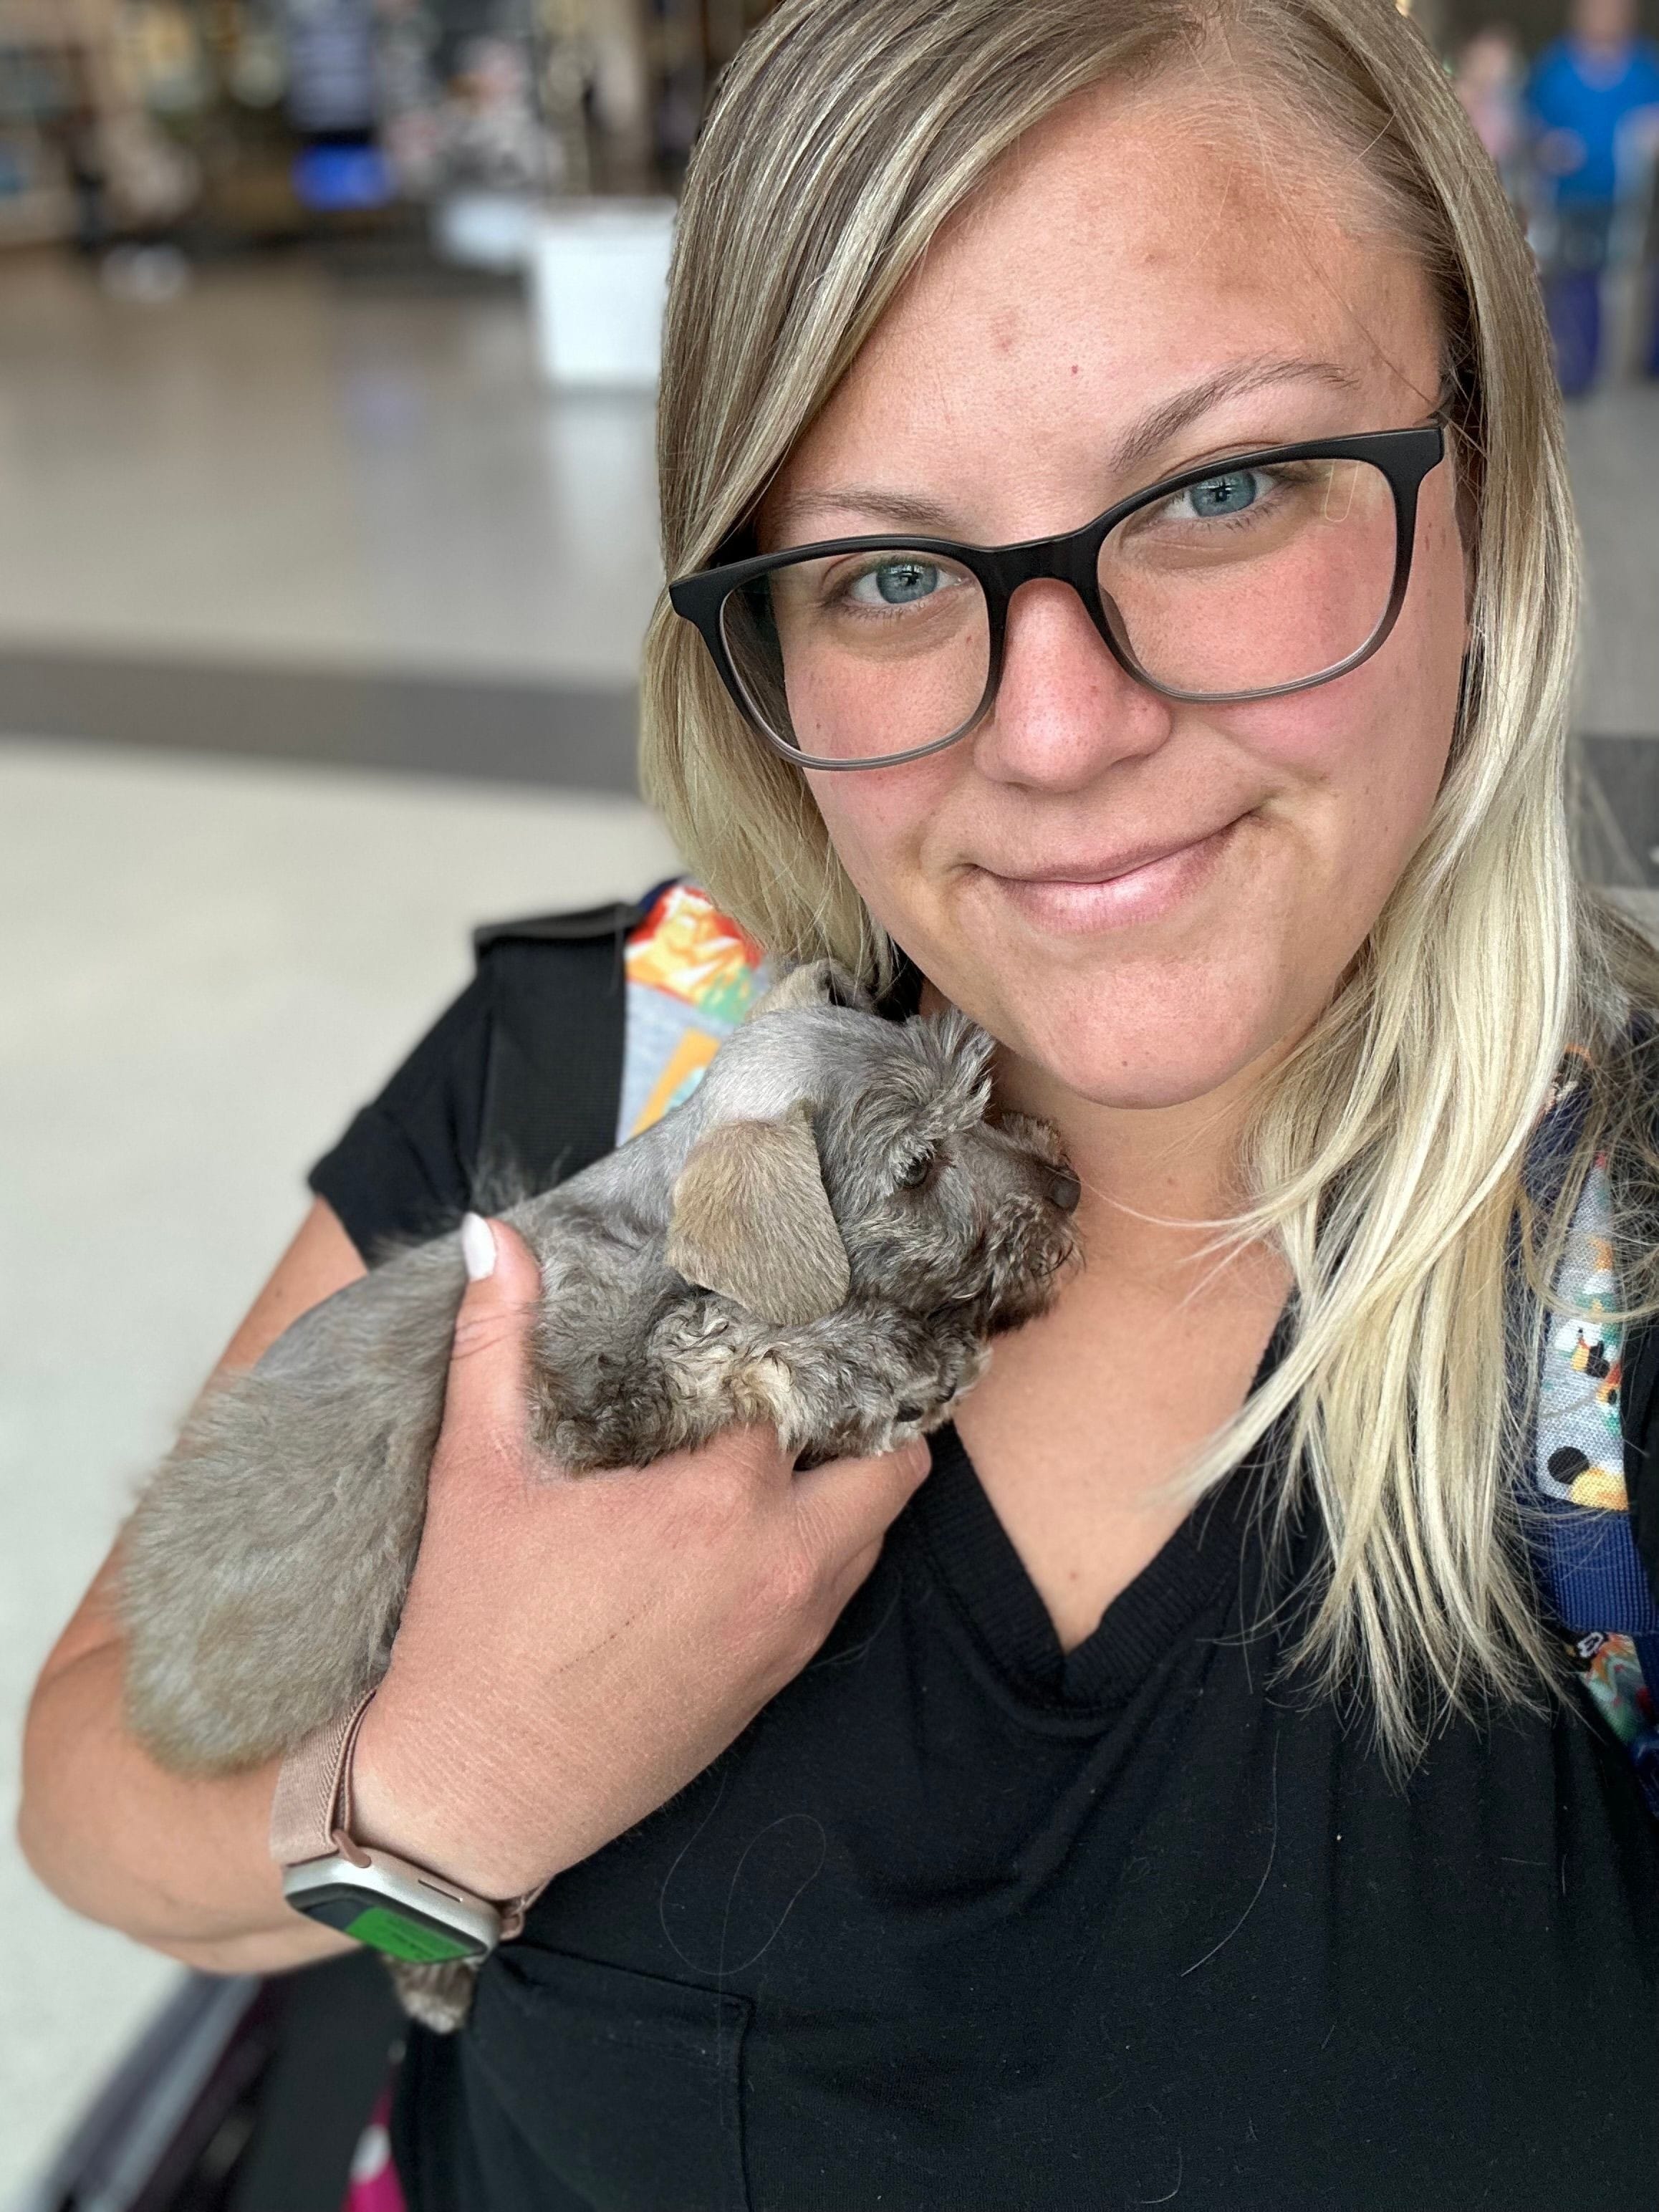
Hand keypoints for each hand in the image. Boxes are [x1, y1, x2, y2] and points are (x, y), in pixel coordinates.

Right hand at [349, 1215, 928, 1902]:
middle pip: (889, 1462)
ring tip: (797, 1436)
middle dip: (865, 1411)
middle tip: (813, 1375)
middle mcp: (778, 1567)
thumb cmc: (472, 1635)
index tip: (782, 1304)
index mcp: (714, 1503)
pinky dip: (829, 1544)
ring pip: (876, 1529)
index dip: (792, 1339)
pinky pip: (840, 1591)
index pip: (802, 1386)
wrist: (470, 1800)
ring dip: (852, 1479)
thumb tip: (491, 1234)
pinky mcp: (776, 1685)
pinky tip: (767, 1521)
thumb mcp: (477, 1474)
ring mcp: (787, 1635)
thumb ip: (497, 1342)